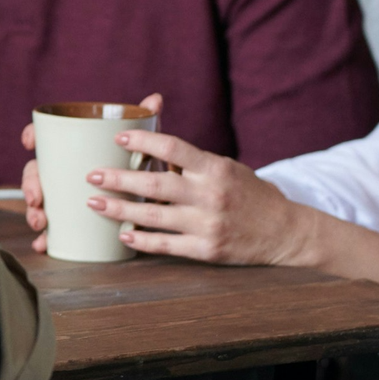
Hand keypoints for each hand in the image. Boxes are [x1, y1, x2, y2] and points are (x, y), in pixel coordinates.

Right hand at [21, 92, 161, 252]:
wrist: (150, 200)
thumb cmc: (139, 169)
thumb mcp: (143, 148)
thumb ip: (146, 125)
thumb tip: (156, 100)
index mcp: (75, 150)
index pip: (46, 138)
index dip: (33, 136)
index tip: (30, 141)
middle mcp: (65, 172)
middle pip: (37, 172)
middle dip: (31, 184)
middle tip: (37, 197)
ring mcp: (65, 196)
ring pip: (40, 201)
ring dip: (33, 211)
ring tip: (41, 221)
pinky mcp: (72, 220)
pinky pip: (51, 228)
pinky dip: (44, 236)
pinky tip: (43, 243)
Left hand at [82, 131, 315, 265]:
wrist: (286, 232)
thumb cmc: (248, 194)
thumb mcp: (225, 167)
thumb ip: (189, 156)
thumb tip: (151, 129)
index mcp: (214, 168)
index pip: (173, 147)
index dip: (143, 140)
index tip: (118, 137)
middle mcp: (210, 195)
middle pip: (156, 183)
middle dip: (119, 179)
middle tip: (92, 175)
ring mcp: (208, 224)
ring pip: (154, 216)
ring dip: (121, 210)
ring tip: (95, 203)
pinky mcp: (208, 250)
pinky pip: (167, 245)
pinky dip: (142, 241)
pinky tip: (123, 235)